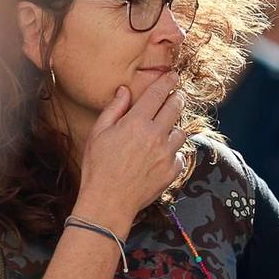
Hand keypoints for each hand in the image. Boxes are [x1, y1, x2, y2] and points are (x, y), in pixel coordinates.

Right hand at [73, 71, 189, 235]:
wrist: (109, 202)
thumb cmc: (98, 167)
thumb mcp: (99, 133)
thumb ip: (114, 109)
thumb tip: (125, 91)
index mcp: (136, 123)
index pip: (158, 94)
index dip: (167, 82)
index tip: (173, 76)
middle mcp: (156, 135)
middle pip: (175, 107)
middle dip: (177, 98)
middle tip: (176, 95)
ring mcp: (167, 154)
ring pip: (181, 131)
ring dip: (174, 127)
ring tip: (164, 130)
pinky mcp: (173, 170)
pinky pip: (180, 154)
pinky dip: (173, 152)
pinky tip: (161, 155)